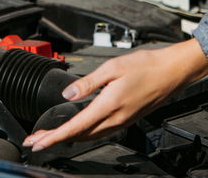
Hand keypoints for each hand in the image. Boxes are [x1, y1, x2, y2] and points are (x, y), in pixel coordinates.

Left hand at [21, 38, 207, 151]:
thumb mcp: (112, 67)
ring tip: (51, 136)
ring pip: (90, 136)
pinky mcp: (126, 119)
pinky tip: (77, 129)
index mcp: (109, 106)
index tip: (38, 142)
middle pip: (79, 136)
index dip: (54, 137)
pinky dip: (83, 133)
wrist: (172, 71)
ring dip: (68, 138)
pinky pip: (100, 132)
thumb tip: (68, 94)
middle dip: (56, 140)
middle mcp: (115, 119)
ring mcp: (122, 121)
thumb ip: (88, 83)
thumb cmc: (147, 66)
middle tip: (36, 141)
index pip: (75, 127)